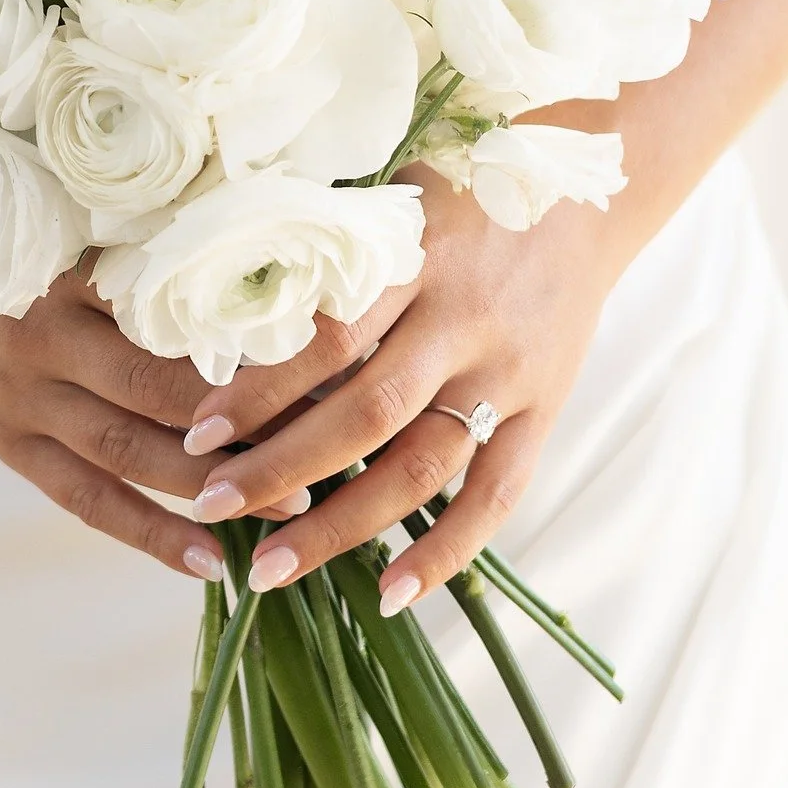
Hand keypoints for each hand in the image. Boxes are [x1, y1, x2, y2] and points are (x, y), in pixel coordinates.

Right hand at [0, 205, 309, 580]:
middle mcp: (45, 336)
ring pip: (129, 453)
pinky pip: (88, 501)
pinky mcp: (12, 446)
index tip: (337, 361)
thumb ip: (178, 251)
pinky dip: (150, 534)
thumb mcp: (104, 220)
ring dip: (213, 488)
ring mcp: (23, 399)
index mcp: (79, 269)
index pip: (182, 315)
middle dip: (250, 422)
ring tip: (293, 509)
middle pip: (159, 389)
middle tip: (333, 443)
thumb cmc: (45, 225)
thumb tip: (299, 290)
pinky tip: (209, 564)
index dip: (258, 343)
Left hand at [182, 168, 623, 610]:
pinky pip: (496, 495)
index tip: (199, 436)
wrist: (589, 196)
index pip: (328, 341)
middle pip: (365, 415)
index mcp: (415, 262)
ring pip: (420, 467)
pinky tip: (391, 595)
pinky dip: (445, 552)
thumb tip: (227, 324)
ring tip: (270, 568)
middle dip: (280, 471)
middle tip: (211, 509)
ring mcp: (507, 375)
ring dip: (342, 526)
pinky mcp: (542, 411)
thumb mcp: (391, 204)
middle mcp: (462, 324)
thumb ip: (329, 262)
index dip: (260, 394)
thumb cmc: (463, 193)